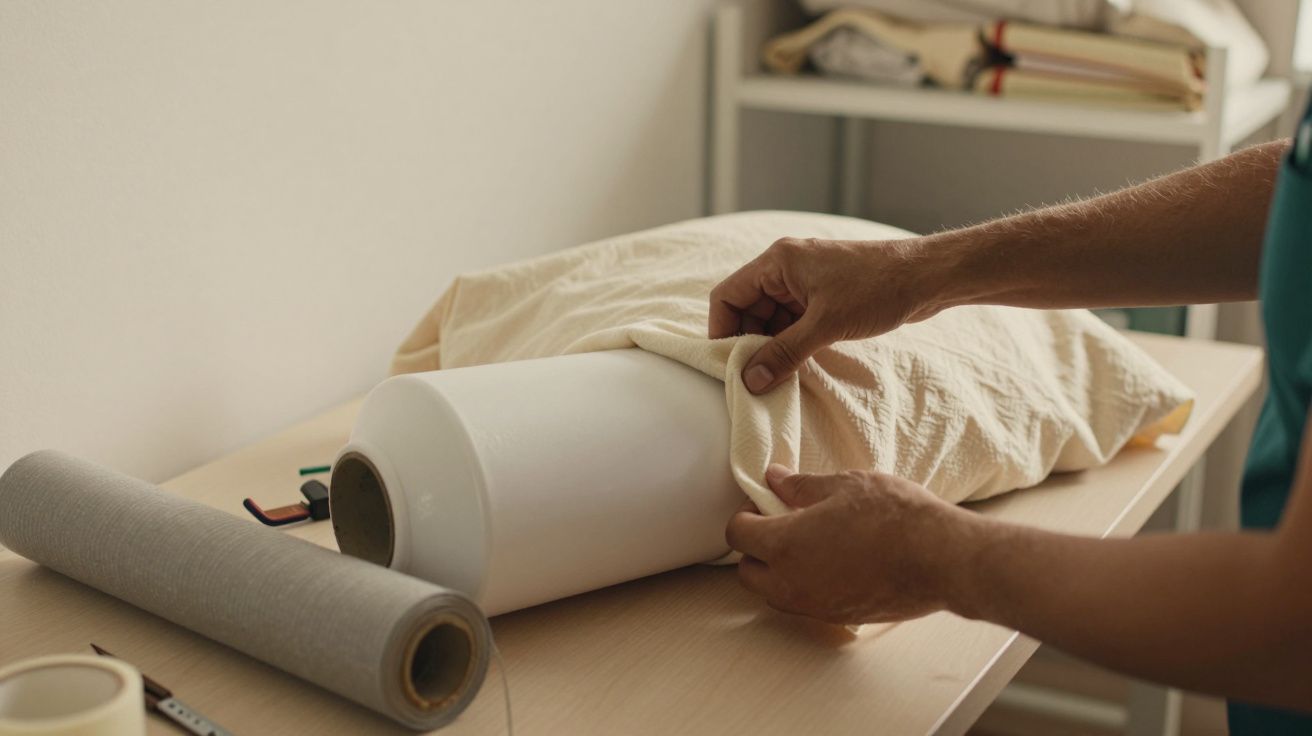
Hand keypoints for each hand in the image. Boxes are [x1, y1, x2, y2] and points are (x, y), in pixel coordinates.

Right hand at [708, 236, 946, 393]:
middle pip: (748, 308)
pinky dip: (792, 341)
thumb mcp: (825, 326)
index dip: (723, 330)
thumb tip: (751, 380)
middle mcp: (787, 267)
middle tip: (756, 376)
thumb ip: (784, 353)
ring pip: (772, 317)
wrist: (927, 277)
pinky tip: (798, 364)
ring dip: (772, 345)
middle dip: (749, 342)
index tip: (729, 364)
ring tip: (779, 374)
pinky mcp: (825, 295)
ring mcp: (806, 281)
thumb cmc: (877, 289)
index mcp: (778, 262)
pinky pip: (794, 320)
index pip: (728, 296)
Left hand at [725, 464, 979, 624]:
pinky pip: (805, 604)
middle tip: (780, 524)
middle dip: (755, 549)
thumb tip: (774, 479)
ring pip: (774, 593)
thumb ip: (800, 487)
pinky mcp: (839, 618)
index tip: (763, 503)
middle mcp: (791, 583)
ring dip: (778, 571)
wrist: (940, 557)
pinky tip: (831, 562)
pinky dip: (805, 585)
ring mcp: (815, 605)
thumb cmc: (894, 517)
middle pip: (748, 572)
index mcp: (784, 545)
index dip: (746, 514)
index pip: (736, 534)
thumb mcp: (844, 486)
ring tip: (808, 543)